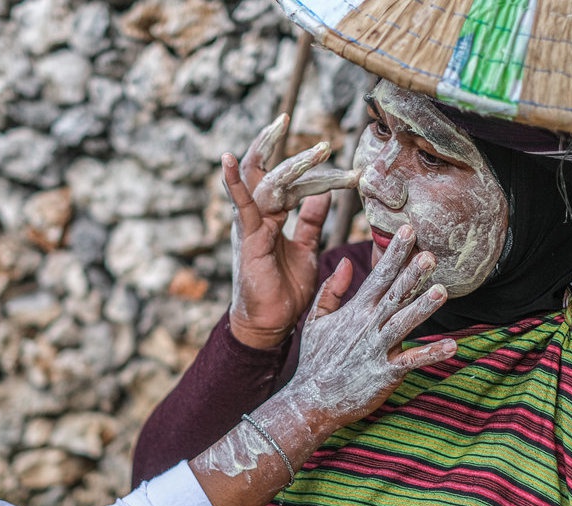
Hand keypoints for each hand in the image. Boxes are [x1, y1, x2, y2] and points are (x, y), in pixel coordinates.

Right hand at [224, 114, 359, 348]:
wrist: (269, 323)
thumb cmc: (284, 290)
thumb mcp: (306, 250)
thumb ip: (310, 222)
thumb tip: (321, 196)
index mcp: (271, 216)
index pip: (291, 182)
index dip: (314, 171)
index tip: (342, 163)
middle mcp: (257, 214)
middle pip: (264, 169)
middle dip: (276, 143)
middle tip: (288, 116)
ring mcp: (249, 223)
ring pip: (265, 181)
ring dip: (289, 161)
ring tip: (308, 141)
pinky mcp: (247, 236)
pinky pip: (241, 204)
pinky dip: (234, 181)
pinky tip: (229, 158)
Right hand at [279, 224, 455, 429]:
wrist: (311, 399)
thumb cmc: (315, 360)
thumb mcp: (315, 320)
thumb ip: (331, 290)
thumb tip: (344, 262)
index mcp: (354, 311)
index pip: (378, 275)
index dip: (394, 253)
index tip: (408, 230)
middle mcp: (367, 326)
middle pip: (394, 295)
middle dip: (412, 274)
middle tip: (431, 254)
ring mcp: (376, 349)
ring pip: (403, 324)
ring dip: (423, 308)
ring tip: (442, 291)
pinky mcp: (384, 373)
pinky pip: (411, 361)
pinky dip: (431, 354)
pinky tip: (452, 346)